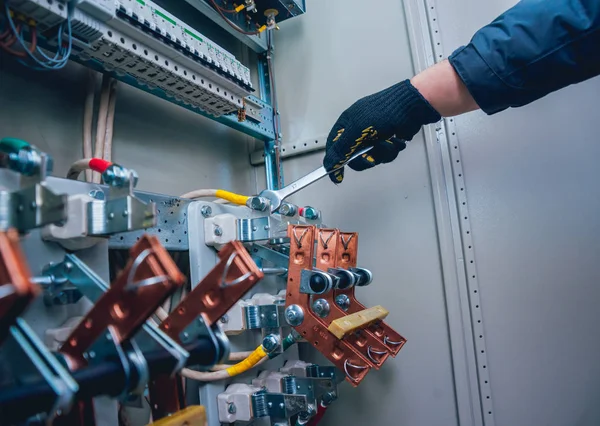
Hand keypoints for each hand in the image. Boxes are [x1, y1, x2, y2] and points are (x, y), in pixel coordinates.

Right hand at [323, 79, 440, 182]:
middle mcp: (358, 131)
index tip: (337, 176)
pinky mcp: (386, 141)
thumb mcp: (357, 130)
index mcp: (347, 124)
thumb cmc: (384, 111)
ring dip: (381, 153)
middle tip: (370, 154)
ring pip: (371, 157)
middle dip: (365, 157)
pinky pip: (384, 155)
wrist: (412, 107)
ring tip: (388, 141)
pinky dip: (391, 150)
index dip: (334, 161)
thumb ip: (341, 149)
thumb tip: (330, 164)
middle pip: (354, 156)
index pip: (334, 147)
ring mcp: (373, 137)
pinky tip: (395, 140)